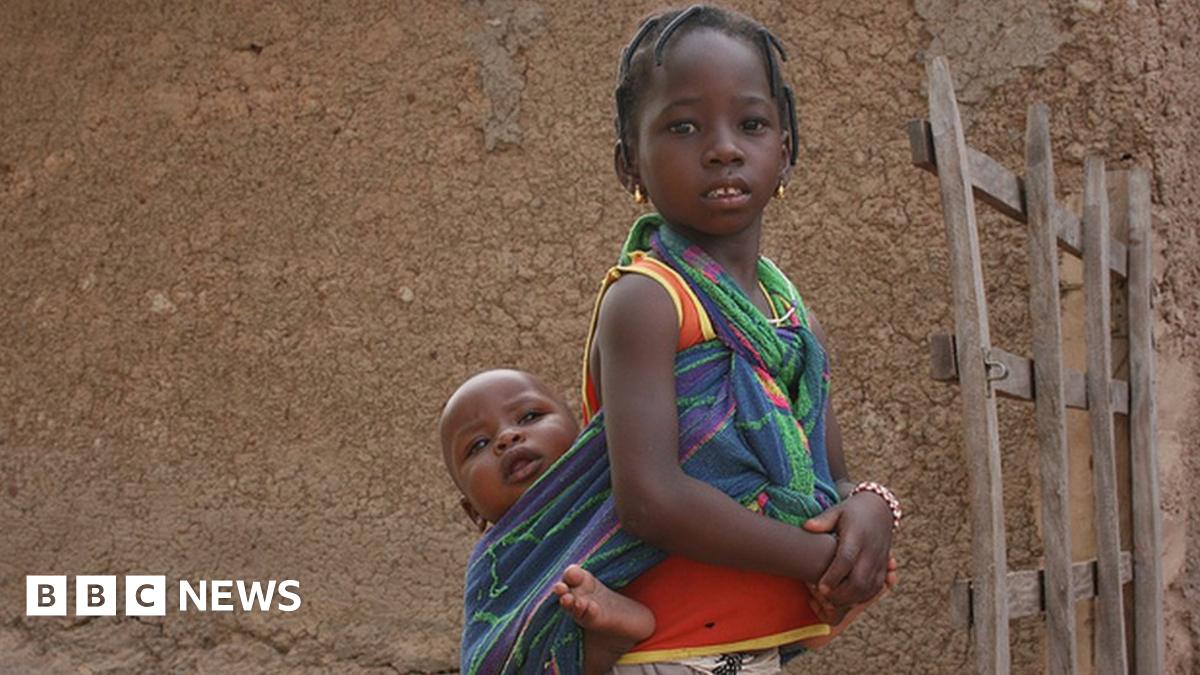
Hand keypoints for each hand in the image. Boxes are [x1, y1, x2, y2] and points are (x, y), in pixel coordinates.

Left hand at [803, 491, 894, 606]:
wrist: (880, 510)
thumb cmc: (852, 512)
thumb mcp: (838, 511)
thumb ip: (823, 520)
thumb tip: (806, 527)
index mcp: (857, 537)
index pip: (846, 560)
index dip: (833, 576)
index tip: (819, 588)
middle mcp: (871, 552)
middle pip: (859, 581)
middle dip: (841, 594)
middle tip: (823, 597)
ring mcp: (879, 561)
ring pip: (868, 589)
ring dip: (850, 599)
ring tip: (832, 601)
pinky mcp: (884, 568)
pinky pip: (876, 588)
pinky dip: (862, 598)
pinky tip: (848, 599)